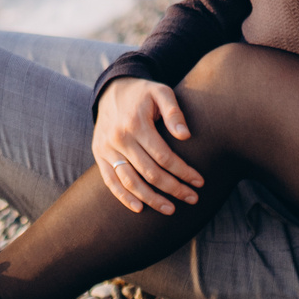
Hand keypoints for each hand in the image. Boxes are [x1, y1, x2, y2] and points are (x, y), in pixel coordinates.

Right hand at [92, 77, 202, 214]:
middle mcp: (119, 138)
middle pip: (150, 173)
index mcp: (136, 123)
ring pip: (130, 182)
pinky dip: (124, 197)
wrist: (110, 89)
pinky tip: (140, 208)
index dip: (183, 172)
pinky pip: (110, 181)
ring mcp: (106, 148)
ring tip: (171, 209)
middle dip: (174, 188)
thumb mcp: (161, 92)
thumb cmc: (142, 93)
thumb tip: (186, 135)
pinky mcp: (99, 154)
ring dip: (152, 199)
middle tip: (192, 198)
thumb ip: (174, 112)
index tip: (199, 181)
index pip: (164, 157)